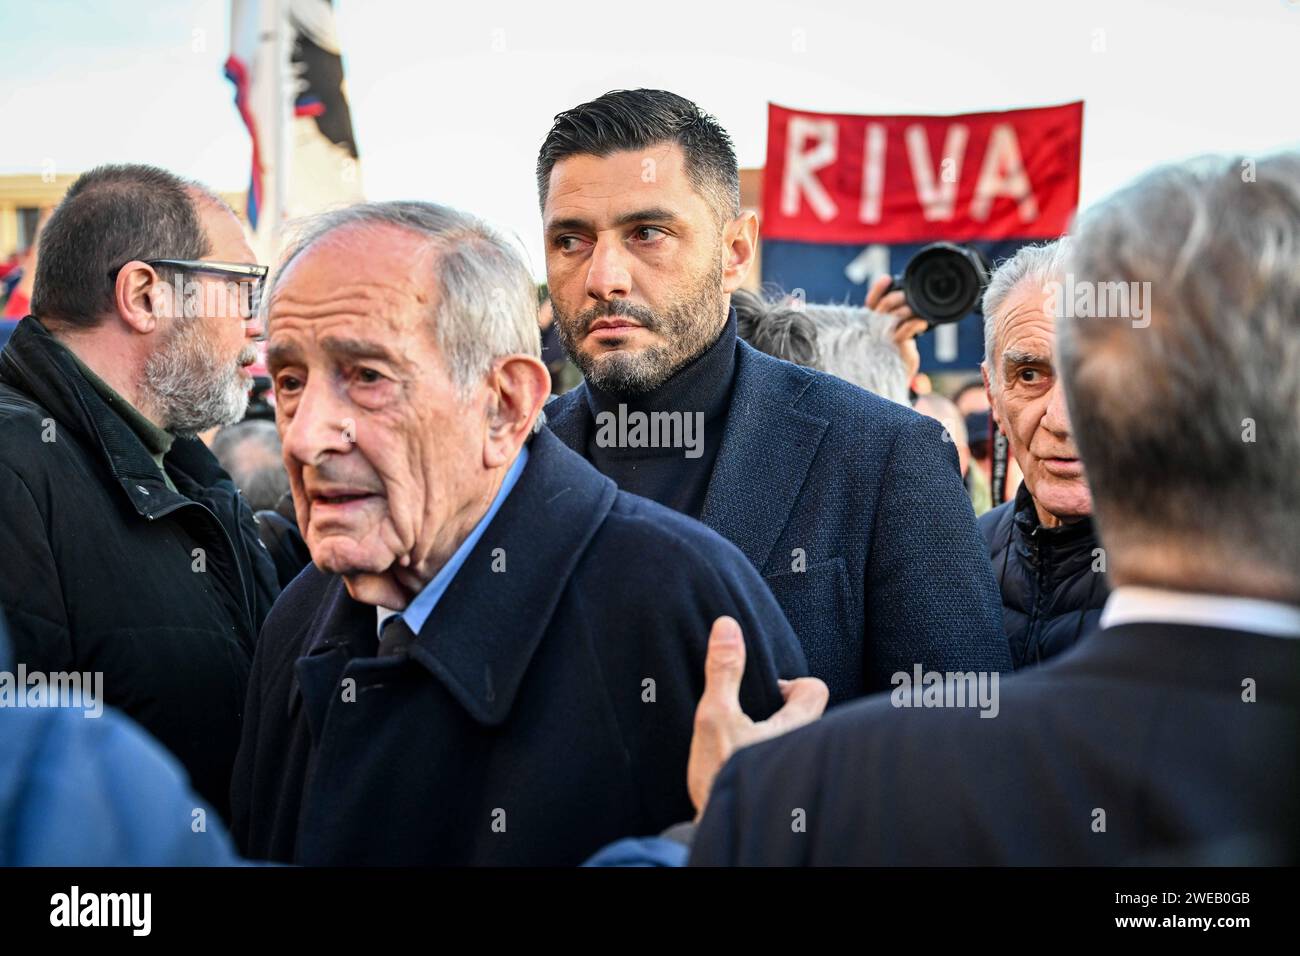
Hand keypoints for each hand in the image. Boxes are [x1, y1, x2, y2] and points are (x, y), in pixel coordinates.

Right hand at [687, 616, 828, 818]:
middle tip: (749, 720)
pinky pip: (787, 765)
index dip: (789, 684)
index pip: (815, 688)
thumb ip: (723, 671)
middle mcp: (807, 749)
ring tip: (746, 744)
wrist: (721, 829)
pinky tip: (745, 769)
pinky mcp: (787, 793)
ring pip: (796, 743)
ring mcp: (800, 772)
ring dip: (775, 739)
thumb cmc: (722, 775)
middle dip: (778, 713)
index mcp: (797, 726)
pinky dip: (772, 761)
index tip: (762, 694)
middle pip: (804, 716)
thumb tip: (727, 626)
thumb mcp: (715, 716)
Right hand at [866, 274, 926, 382]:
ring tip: (914, 311)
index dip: (877, 290)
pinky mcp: (897, 345)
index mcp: (875, 322)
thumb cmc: (898, 351)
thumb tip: (906, 301)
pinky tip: (922, 323)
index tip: (887, 278)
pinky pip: (906, 329)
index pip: (872, 302)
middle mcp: (877, 328)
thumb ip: (901, 316)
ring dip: (907, 310)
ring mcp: (886, 337)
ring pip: (894, 315)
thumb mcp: (898, 332)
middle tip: (906, 295)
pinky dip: (916, 323)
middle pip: (883, 306)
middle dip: (895, 297)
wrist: (900, 375)